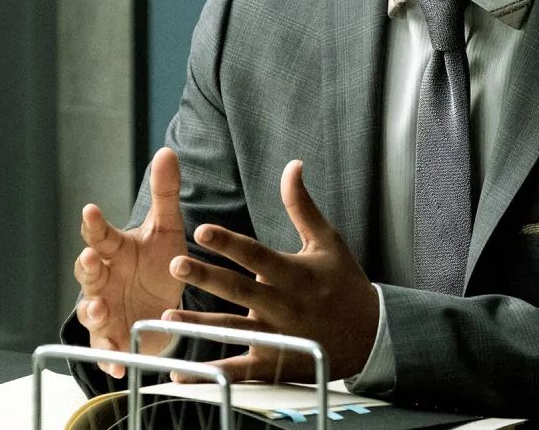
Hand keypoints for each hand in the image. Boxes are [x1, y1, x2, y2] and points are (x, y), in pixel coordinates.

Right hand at [74, 147, 187, 377]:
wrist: (165, 304)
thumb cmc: (160, 261)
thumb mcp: (168, 229)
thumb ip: (165, 193)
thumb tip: (166, 150)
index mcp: (115, 249)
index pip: (101, 234)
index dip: (95, 224)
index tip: (92, 210)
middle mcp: (104, 278)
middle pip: (88, 271)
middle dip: (88, 266)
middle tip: (91, 259)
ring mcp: (105, 309)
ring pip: (90, 310)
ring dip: (92, 309)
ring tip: (100, 308)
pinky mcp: (113, 339)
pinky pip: (105, 349)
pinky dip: (109, 357)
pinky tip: (115, 364)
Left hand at [163, 160, 379, 381]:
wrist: (370, 335)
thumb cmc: (345, 283)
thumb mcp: (327, 241)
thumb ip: (301, 206)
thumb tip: (292, 165)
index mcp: (295, 274)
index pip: (257, 255)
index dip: (230, 243)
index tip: (202, 230)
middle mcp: (284, 305)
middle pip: (240, 290)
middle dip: (207, 278)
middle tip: (175, 265)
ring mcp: (278, 337)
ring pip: (233, 329)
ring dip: (200, 325)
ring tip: (168, 316)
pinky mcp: (274, 363)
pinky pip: (239, 369)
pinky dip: (212, 371)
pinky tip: (182, 372)